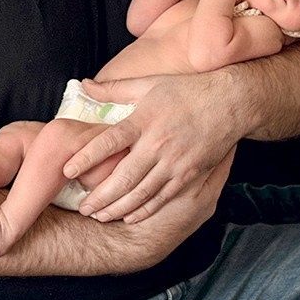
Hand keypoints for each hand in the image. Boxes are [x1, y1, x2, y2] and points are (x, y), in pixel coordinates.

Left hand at [65, 71, 239, 224]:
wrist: (231, 102)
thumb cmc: (187, 90)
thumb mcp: (150, 83)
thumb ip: (115, 89)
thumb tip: (84, 86)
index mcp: (144, 119)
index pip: (108, 142)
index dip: (86, 158)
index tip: (68, 171)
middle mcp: (158, 143)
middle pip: (122, 177)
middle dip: (99, 197)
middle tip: (82, 208)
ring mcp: (175, 162)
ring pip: (141, 193)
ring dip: (117, 208)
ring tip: (99, 216)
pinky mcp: (189, 174)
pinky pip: (163, 197)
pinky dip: (144, 210)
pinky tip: (129, 217)